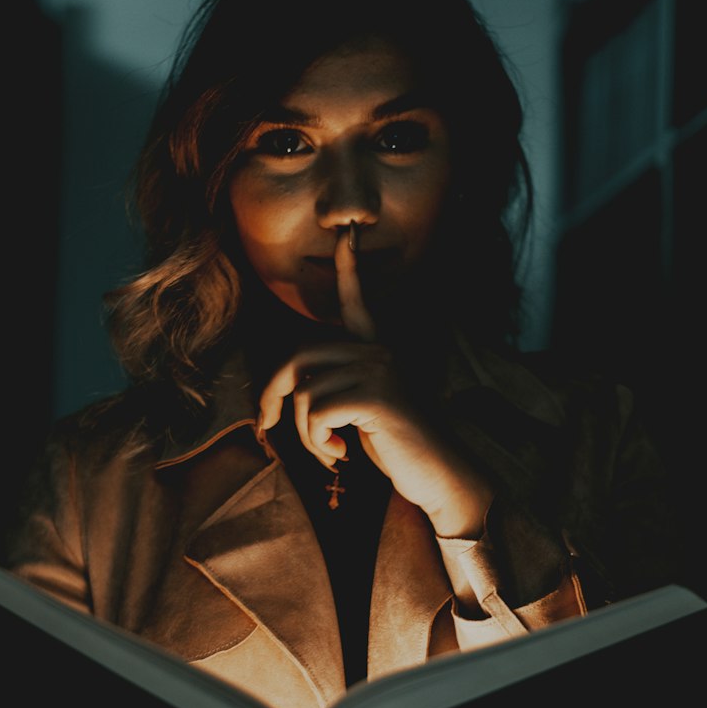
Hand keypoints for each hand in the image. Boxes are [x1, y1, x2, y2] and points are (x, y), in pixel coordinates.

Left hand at [256, 225, 495, 538]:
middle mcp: (377, 352)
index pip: (358, 301)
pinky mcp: (375, 397)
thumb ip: (333, 387)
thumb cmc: (395, 446)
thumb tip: (285, 391)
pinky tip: (341, 454)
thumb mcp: (360, 409)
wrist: (437, 475)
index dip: (351, 268)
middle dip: (273, 393)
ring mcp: (378, 371)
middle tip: (269, 424)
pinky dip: (318, 442)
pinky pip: (317, 414)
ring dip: (305, 433)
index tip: (348, 232)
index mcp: (376, 350)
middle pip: (299, 356)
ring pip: (305, 393)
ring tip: (329, 450)